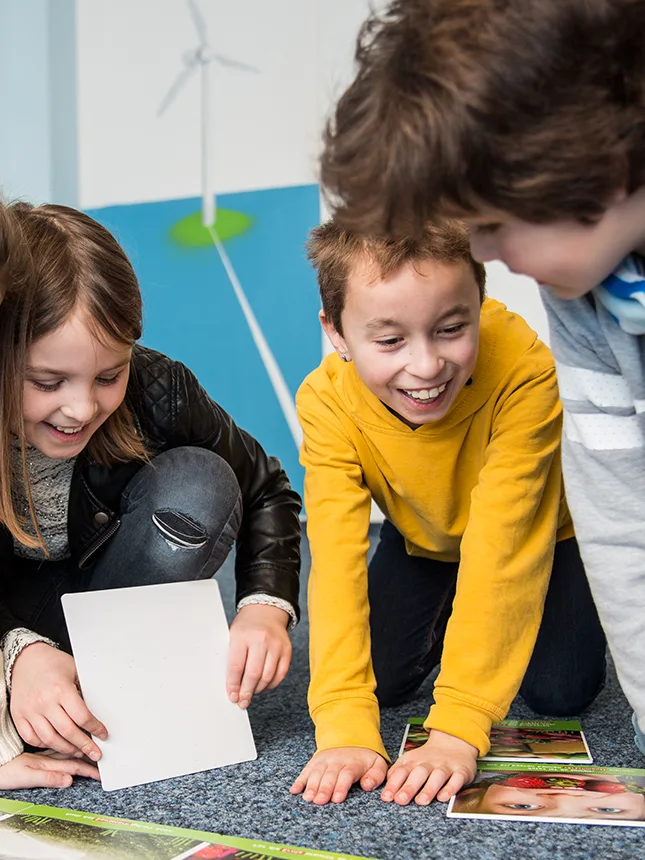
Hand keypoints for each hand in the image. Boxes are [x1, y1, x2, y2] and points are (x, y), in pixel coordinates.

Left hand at [0, 750, 99, 788]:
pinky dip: (69, 749)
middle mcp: (47, 757)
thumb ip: (48, 778)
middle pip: (74, 757)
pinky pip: (59, 750)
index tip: (100, 772)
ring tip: (93, 750)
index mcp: (46, 764)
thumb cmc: (6, 772)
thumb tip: (68, 781)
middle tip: (103, 759)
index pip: (73, 766)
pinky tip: (72, 747)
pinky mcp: (38, 755)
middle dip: (90, 758)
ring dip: (81, 751)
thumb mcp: (26, 777)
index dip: (88, 769)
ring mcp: (43, 754)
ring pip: (68, 751)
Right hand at [10, 642, 106, 759]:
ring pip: (50, 739)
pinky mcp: (19, 716)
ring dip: (66, 749)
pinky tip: (56, 745)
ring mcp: (30, 711)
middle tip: (94, 752)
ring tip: (77, 751)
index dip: (95, 728)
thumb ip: (85, 689)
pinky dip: (44, 745)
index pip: (82, 717)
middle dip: (84, 746)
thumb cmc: (53, 663)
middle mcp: (45, 702)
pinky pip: (31, 738)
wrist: (26, 658)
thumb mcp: (75, 670)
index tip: (103, 734)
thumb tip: (99, 709)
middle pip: (68, 732)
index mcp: (61, 689)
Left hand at [227, 604, 291, 708]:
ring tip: (252, 693)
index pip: (236, 666)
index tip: (232, 696)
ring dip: (258, 689)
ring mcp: (276, 644)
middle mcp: (261, 639)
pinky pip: (280, 674)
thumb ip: (232, 658)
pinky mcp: (287, 650)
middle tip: (242, 702)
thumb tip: (231, 686)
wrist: (266, 610)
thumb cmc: (246, 626)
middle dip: (246, 692)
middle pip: (253, 674)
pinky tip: (264, 685)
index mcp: (242, 635)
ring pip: (267, 676)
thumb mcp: (233, 636)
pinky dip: (271, 684)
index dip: (233, 685)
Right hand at [290, 747, 387, 804]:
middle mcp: (337, 761)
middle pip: (329, 776)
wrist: (351, 737)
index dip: (341, 787)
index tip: (337, 799)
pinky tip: (294, 790)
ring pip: (317, 773)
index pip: (346, 775)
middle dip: (324, 789)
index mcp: (353, 763)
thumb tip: (367, 786)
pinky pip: (306, 770)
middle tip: (319, 801)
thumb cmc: (365, 758)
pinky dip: (300, 780)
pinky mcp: (315, 762)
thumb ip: (376, 776)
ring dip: (311, 785)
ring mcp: (324, 760)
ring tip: (308, 798)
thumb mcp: (377, 764)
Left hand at [381, 729, 477, 805]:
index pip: (402, 772)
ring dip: (428, 789)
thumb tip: (385, 788)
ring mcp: (445, 767)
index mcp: (414, 761)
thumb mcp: (410, 761)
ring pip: (437, 776)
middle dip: (409, 787)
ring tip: (421, 801)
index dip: (393, 784)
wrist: (454, 742)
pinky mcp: (461, 772)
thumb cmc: (429, 758)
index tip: (386, 797)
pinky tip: (443, 797)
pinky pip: (456, 779)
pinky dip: (450, 788)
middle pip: (418, 774)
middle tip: (400, 800)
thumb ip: (397, 773)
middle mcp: (429, 763)